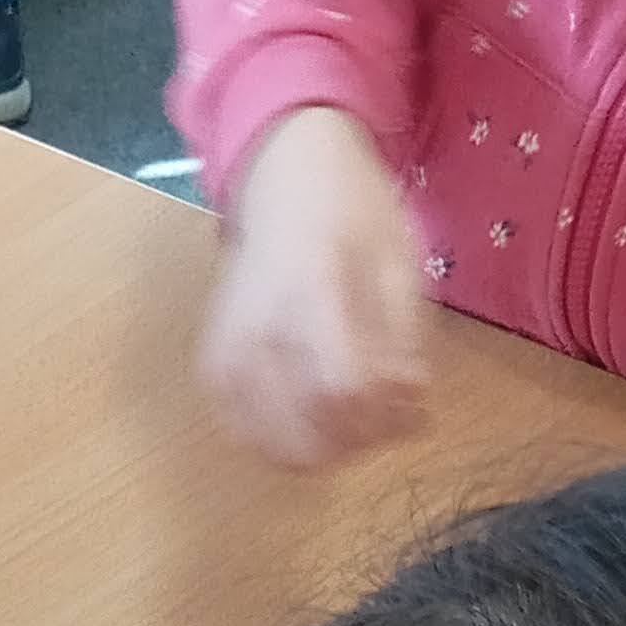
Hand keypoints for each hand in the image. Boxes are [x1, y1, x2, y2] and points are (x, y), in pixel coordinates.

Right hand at [199, 108, 431, 467]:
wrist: (282, 177)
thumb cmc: (351, 211)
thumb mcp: (398, 261)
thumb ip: (405, 338)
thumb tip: (409, 404)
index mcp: (312, 293)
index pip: (344, 391)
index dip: (387, 414)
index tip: (413, 400)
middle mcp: (259, 330)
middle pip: (312, 435)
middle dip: (364, 439)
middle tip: (388, 413)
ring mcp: (228, 353)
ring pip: (279, 448)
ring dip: (329, 448)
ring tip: (354, 413)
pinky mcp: (211, 368)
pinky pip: (247, 437)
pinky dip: (287, 442)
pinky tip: (313, 415)